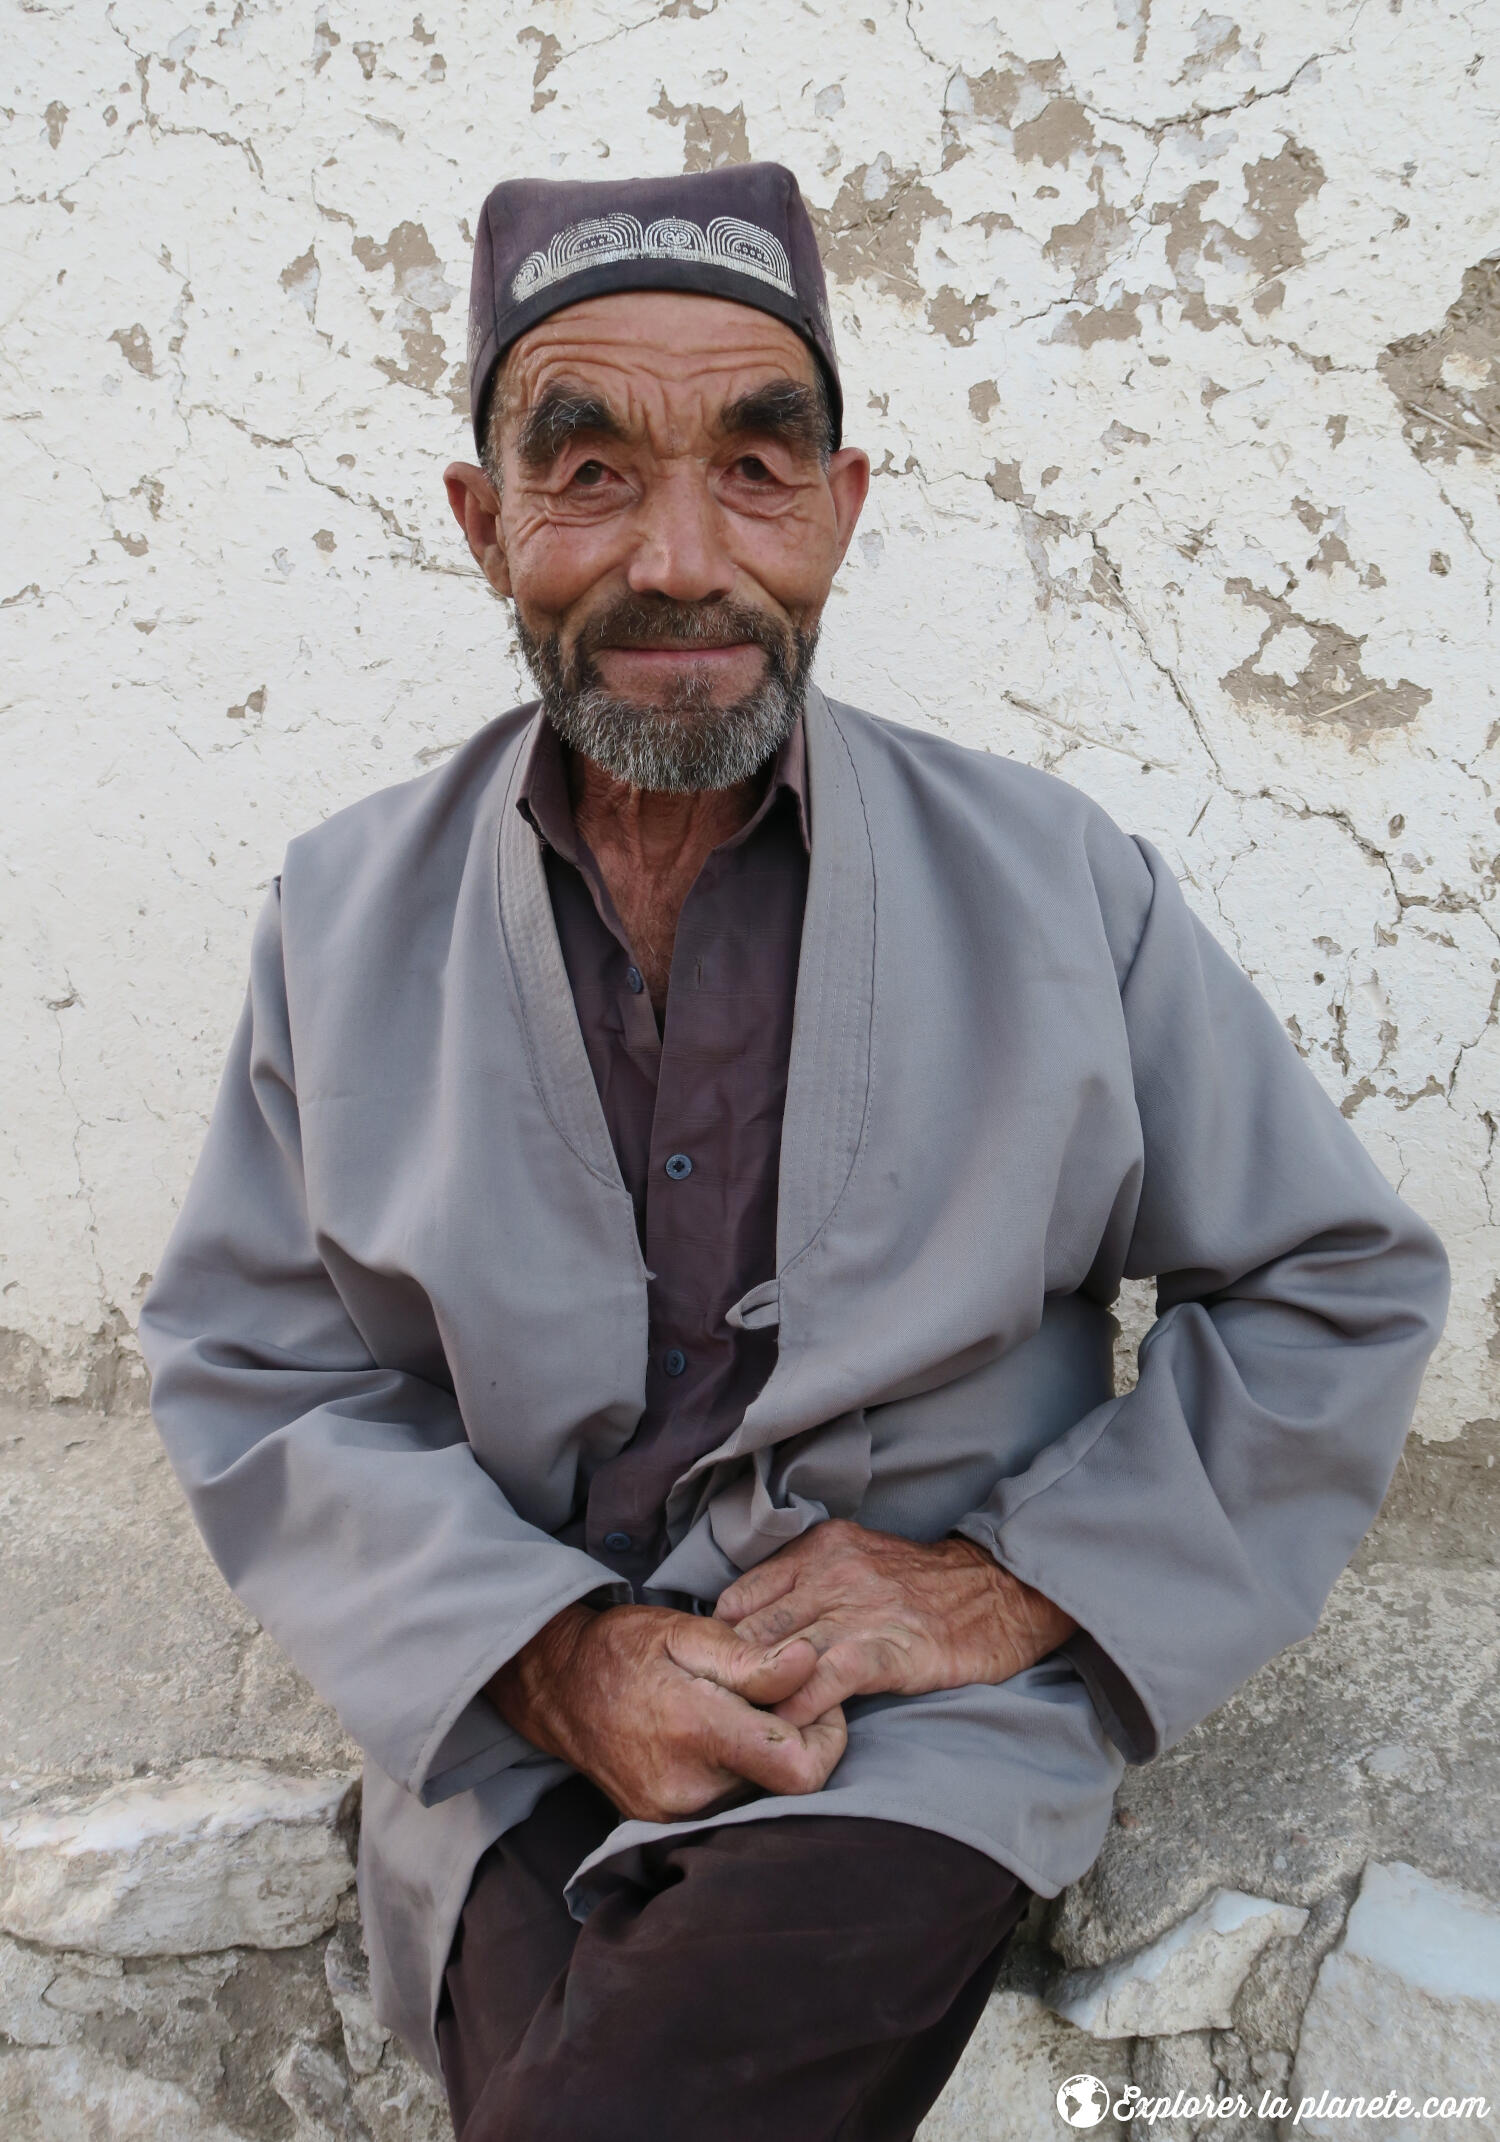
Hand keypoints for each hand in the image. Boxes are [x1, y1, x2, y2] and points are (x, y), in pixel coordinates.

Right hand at [487, 1602, 846, 1823]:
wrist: (556, 1688)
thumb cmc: (622, 1649)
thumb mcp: (685, 1633)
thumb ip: (749, 1657)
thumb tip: (808, 1664)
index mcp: (696, 1733)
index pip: (803, 1770)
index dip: (827, 1736)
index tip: (813, 1698)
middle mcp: (687, 1789)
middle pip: (788, 1784)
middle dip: (798, 1738)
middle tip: (774, 1695)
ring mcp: (674, 1815)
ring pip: (762, 1794)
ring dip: (767, 1756)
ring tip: (738, 1710)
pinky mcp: (665, 1824)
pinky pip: (731, 1802)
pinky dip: (739, 1770)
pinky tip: (718, 1735)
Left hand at [714, 1520, 1076, 1728]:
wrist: (1004, 1590)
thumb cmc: (926, 1586)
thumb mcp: (857, 1559)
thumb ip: (807, 1585)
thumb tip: (753, 1630)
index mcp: (817, 1550)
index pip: (738, 1600)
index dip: (723, 1645)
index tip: (722, 1678)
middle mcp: (830, 1574)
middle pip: (749, 1633)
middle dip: (730, 1677)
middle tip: (718, 1717)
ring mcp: (858, 1612)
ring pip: (778, 1657)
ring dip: (756, 1700)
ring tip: (742, 1734)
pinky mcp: (888, 1649)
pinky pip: (825, 1680)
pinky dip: (799, 1707)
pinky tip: (787, 1731)